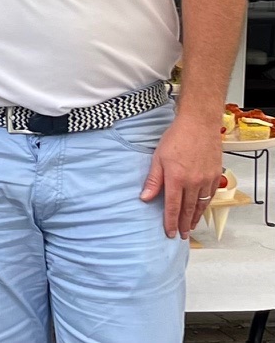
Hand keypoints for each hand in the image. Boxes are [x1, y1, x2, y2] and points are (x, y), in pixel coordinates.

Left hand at [140, 112, 221, 238]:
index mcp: (176, 179)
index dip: (171, 222)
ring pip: (201, 204)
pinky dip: (205, 205)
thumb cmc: (176, 138)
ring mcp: (206, 180)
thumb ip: (153, 180)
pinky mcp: (215, 175)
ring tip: (190, 227)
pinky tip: (200, 209)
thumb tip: (145, 198)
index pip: (173, 207)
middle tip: (181, 235)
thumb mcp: (158, 158)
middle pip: (188, 209)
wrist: (199, 125)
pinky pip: (210, 195)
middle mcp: (193, 182)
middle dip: (184, 224)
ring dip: (195, 217)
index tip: (170, 233)